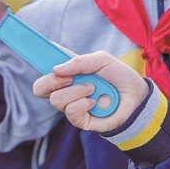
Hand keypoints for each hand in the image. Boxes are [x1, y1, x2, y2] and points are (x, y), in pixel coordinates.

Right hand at [33, 51, 148, 131]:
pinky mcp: (80, 120)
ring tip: (92, 89)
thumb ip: (79, 62)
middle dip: (50, 81)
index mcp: (69, 72)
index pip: (46, 66)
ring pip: (56, 100)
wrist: (137, 97)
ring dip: (75, 91)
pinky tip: (94, 102)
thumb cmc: (119, 76)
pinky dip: (82, 104)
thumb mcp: (102, 60)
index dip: (36, 57)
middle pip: (40, 88)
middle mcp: (66, 89)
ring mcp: (72, 105)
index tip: (32, 48)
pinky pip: (70, 112)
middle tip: (67, 78)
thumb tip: (55, 69)